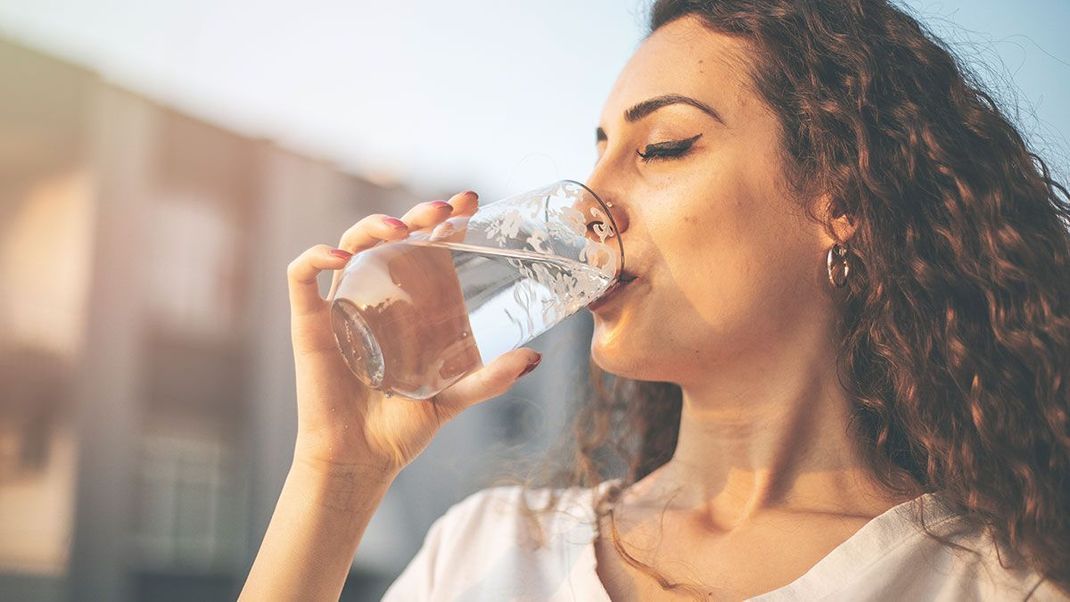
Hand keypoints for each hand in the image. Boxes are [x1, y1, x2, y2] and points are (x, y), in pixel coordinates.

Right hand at [285, 190, 541, 477]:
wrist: (359, 461)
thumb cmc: (402, 429)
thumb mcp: (453, 397)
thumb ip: (489, 378)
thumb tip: (534, 358)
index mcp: (409, 306)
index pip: (425, 247)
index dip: (444, 219)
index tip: (470, 203)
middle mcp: (375, 297)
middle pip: (390, 238)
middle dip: (416, 215)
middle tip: (443, 209)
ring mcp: (341, 306)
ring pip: (349, 244)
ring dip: (372, 226)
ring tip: (399, 228)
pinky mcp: (308, 323)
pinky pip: (302, 276)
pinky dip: (316, 257)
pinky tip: (341, 257)